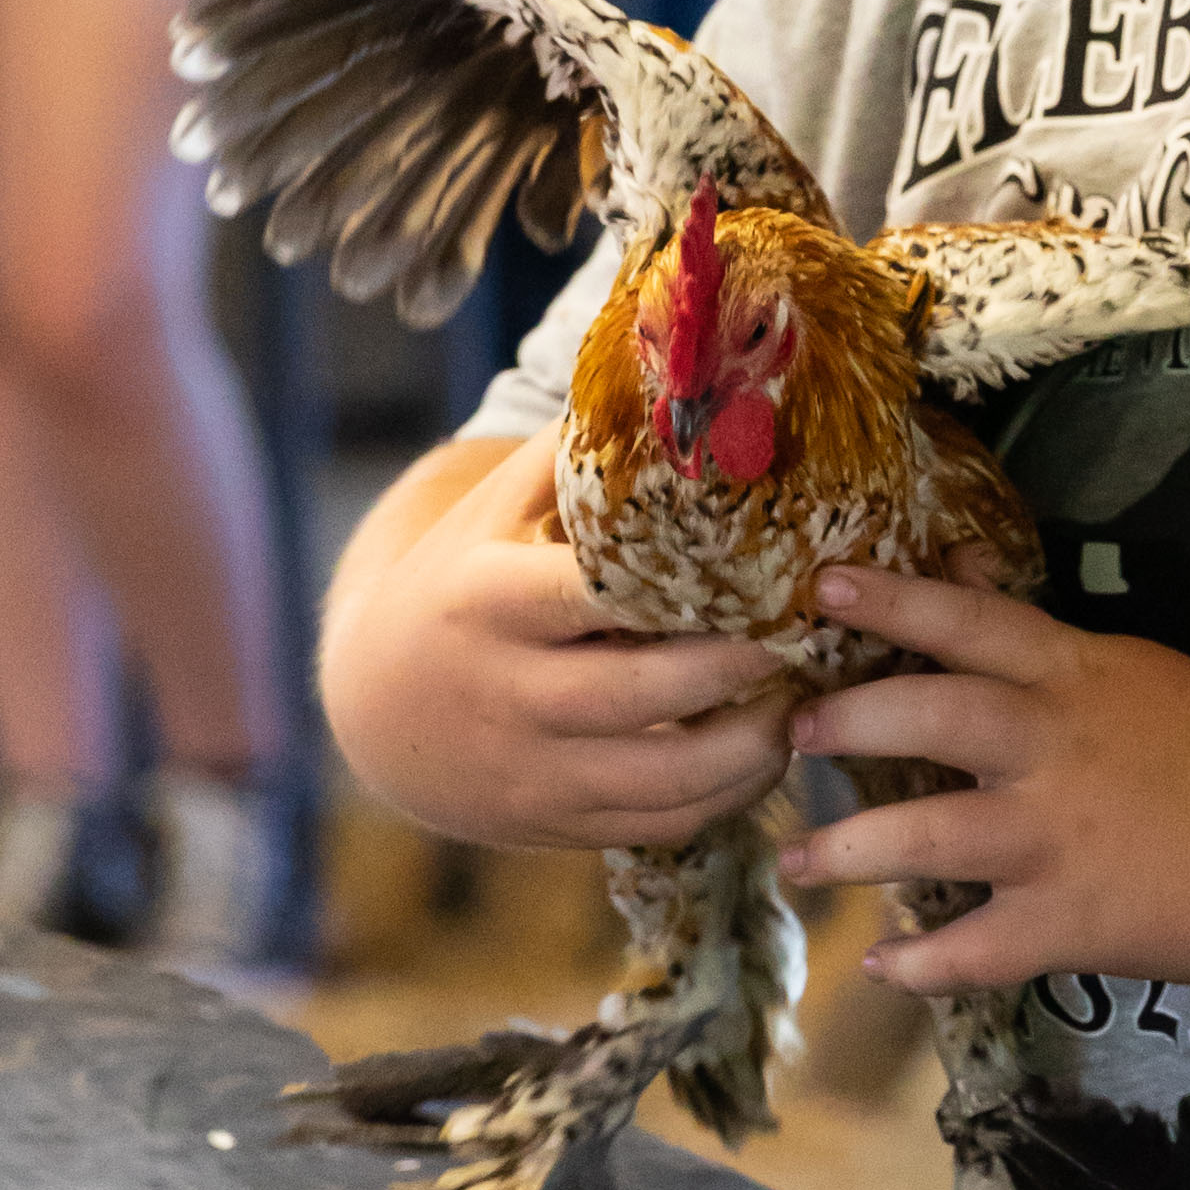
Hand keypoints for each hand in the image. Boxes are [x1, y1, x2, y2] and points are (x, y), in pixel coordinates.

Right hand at [323, 435, 800, 847]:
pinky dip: (730, 794)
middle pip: (644, 692)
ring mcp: (532, 768)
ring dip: (754, 744)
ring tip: (811, 695)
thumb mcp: (499, 508)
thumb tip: (687, 365)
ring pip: (665, 776)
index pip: (595, 592)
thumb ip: (583, 451)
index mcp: (488, 599)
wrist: (374, 707)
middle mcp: (507, 692)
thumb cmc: (463, 579)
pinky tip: (772, 748)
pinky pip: (662, 823)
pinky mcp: (556, 824)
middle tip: (815, 625)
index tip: (771, 560)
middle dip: (741, 664)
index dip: (690, 583)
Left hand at [777, 573, 1189, 994]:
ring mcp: (1057, 839)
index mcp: (1075, 676)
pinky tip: (880, 963)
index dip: (890, 602)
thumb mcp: (1133, 669)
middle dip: (848, 722)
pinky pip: (976, 947)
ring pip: (927, 838)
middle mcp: (1052, 749)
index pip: (968, 623)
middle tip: (794, 732)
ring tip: (801, 860)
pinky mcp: (1072, 921)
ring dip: (850, 850)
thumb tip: (963, 576)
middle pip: (926, 719)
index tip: (820, 588)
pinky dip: (921, 961)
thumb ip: (1041, 641)